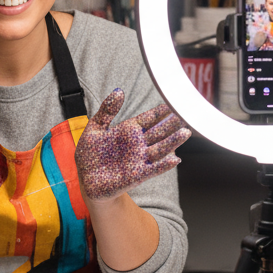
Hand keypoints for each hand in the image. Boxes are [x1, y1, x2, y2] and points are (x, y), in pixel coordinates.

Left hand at [74, 89, 190, 201]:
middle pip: (158, 132)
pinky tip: (175, 159)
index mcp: (128, 131)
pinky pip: (153, 169)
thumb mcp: (94, 129)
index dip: (159, 112)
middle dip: (171, 124)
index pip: (148, 119)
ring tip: (185, 132)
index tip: (172, 103)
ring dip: (173, 141)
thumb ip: (107, 111)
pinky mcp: (137, 175)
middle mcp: (137, 144)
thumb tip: (119, 91)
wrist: (86, 181)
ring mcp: (139, 160)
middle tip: (186, 114)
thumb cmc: (90, 155)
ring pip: (160, 149)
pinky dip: (164, 165)